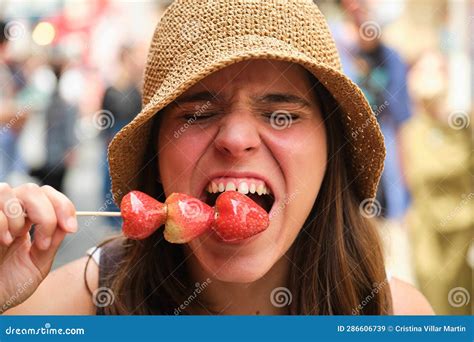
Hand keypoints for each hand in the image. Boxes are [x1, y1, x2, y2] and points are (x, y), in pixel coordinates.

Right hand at [0, 183, 76, 312]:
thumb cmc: (8, 284)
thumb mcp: (39, 263)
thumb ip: (53, 241)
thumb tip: (67, 222)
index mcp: (26, 218)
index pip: (47, 194)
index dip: (63, 206)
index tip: (72, 228)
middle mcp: (8, 212)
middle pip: (31, 189)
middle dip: (46, 215)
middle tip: (44, 243)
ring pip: (7, 191)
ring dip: (19, 217)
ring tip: (15, 240)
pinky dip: (3, 224)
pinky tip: (3, 242)